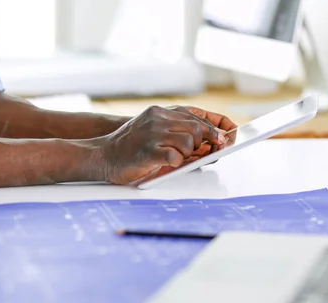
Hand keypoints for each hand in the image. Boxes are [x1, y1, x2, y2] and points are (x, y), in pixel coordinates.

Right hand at [97, 105, 228, 184]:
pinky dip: (178, 162)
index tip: (226, 138)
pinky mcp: (149, 151)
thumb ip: (175, 132)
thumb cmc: (129, 147)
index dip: (215, 128)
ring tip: (179, 159)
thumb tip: (206, 143)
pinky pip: (175, 156)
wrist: (101, 156)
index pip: (196, 117)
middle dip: (207, 143)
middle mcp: (157, 119)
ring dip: (189, 154)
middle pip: (196, 129)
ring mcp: (152, 134)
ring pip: (189, 142)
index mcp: (160, 112)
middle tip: (210, 152)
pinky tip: (170, 163)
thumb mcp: (152, 131)